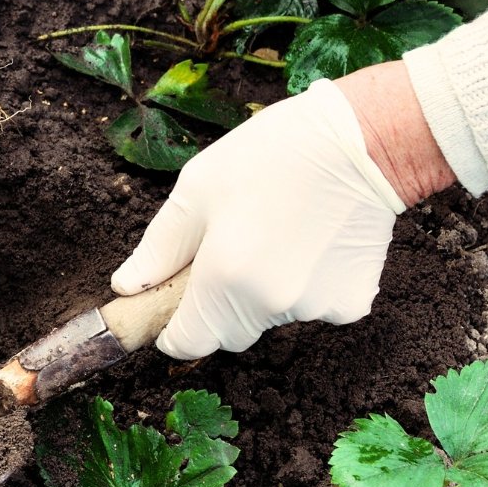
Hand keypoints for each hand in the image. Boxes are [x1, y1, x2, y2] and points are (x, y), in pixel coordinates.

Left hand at [111, 69, 453, 358]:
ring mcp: (316, 308)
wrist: (360, 143)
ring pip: (270, 318)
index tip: (173, 308)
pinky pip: (312, 308)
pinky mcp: (352, 304)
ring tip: (276, 234)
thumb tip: (127, 287)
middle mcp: (270, 304)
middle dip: (218, 308)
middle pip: (229, 334)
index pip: (187, 343)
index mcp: (223, 278)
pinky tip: (311, 243)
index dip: (173, 331)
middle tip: (229, 252)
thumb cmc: (270, 156)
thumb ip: (158, 249)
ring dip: (262, 294)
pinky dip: (305, 287)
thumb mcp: (196, 190)